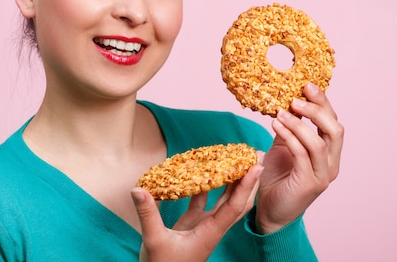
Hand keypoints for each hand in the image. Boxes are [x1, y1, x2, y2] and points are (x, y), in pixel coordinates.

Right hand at [131, 163, 263, 261]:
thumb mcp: (154, 240)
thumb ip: (148, 214)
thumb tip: (138, 189)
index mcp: (211, 232)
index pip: (233, 206)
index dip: (245, 186)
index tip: (256, 166)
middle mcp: (213, 227)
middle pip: (238, 201)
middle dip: (250, 179)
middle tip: (257, 155)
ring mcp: (204, 224)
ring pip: (225, 199)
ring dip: (233, 180)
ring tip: (240, 158)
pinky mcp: (193, 224)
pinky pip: (204, 200)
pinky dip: (207, 185)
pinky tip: (205, 170)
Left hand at [256, 82, 343, 233]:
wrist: (269, 210)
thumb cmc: (277, 177)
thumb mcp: (284, 145)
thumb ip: (291, 127)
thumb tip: (288, 100)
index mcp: (329, 152)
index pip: (332, 121)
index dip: (322, 102)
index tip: (306, 85)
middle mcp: (331, 163)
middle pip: (335, 130)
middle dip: (317, 110)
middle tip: (296, 98)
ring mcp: (322, 175)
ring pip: (320, 143)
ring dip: (300, 124)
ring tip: (281, 112)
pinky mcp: (309, 184)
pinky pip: (302, 155)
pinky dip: (290, 137)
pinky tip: (276, 125)